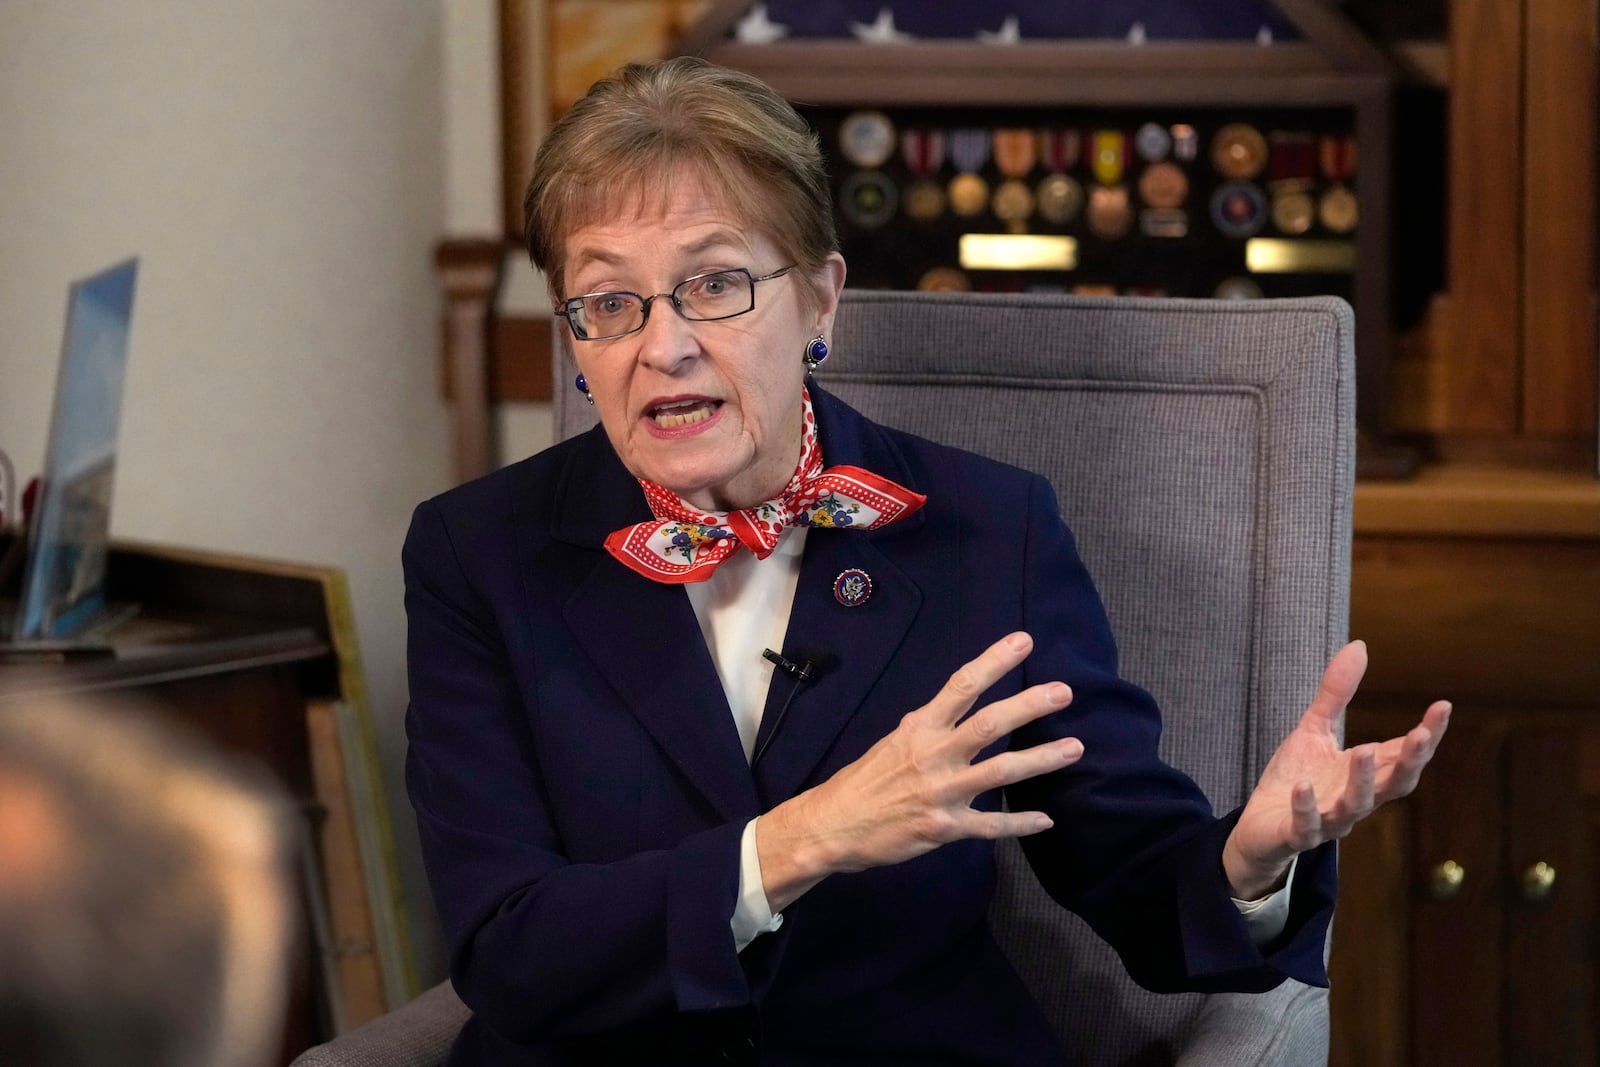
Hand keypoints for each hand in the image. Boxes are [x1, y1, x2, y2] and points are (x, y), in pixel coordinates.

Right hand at [756, 631, 1083, 911]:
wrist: (832, 826)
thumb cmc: (864, 781)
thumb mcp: (893, 742)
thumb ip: (929, 728)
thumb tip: (958, 711)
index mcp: (919, 728)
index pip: (962, 686)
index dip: (994, 661)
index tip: (1024, 641)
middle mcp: (933, 755)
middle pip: (989, 724)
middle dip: (1029, 706)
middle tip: (1064, 692)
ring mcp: (941, 792)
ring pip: (1000, 772)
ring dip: (1041, 760)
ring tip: (1075, 748)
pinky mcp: (944, 828)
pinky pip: (990, 825)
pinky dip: (1020, 823)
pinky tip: (1046, 820)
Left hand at [1222, 640, 1449, 897]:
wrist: (1258, 829)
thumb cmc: (1295, 779)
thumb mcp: (1314, 730)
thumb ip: (1337, 694)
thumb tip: (1360, 646)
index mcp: (1363, 774)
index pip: (1401, 754)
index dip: (1426, 735)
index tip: (1443, 707)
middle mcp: (1355, 799)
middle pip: (1392, 785)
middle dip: (1409, 762)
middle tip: (1421, 736)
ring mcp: (1327, 820)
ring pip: (1355, 806)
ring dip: (1361, 781)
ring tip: (1362, 749)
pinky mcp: (1297, 835)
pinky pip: (1306, 826)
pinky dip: (1306, 808)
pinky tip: (1303, 786)